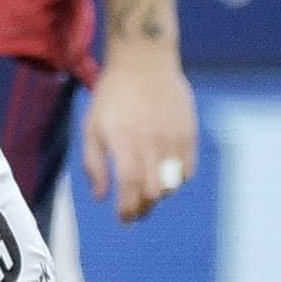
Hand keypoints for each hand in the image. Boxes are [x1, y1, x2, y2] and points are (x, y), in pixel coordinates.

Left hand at [79, 40, 199, 221]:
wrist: (144, 62)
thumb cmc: (112, 96)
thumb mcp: (92, 126)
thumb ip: (93, 164)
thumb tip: (100, 197)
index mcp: (124, 141)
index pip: (130, 187)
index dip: (128, 209)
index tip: (123, 218)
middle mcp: (150, 142)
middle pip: (154, 192)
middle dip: (143, 208)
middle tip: (135, 211)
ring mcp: (172, 138)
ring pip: (172, 185)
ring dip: (159, 196)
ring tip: (148, 193)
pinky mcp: (188, 133)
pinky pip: (188, 170)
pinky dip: (177, 181)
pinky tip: (165, 177)